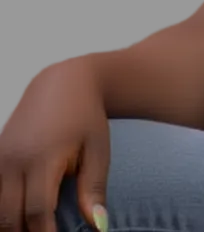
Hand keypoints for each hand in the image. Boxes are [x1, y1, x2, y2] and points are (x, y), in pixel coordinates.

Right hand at [0, 61, 109, 231]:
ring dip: (12, 224)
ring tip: (35, 228)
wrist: (64, 83)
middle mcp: (13, 160)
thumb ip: (93, 189)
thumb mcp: (98, 150)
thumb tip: (98, 226)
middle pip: (9, 216)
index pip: (38, 211)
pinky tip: (20, 215)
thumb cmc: (86, 117)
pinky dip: (4, 209)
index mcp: (43, 157)